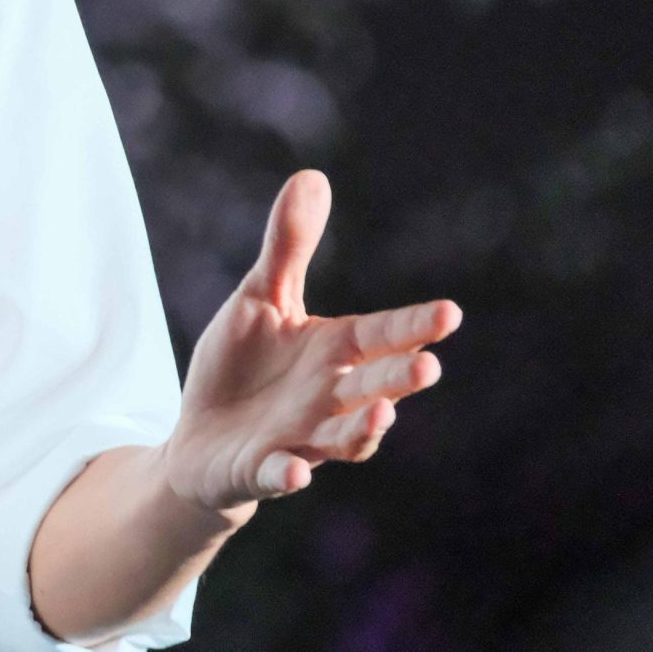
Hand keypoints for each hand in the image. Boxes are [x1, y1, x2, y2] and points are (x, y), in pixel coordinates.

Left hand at [159, 169, 461, 512]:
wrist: (202, 439)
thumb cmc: (243, 365)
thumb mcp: (261, 298)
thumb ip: (289, 247)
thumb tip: (313, 175)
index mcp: (334, 353)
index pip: (381, 336)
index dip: (413, 327)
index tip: (450, 312)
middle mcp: (329, 400)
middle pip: (372, 388)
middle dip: (399, 379)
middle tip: (427, 366)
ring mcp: (300, 440)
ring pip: (342, 440)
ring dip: (363, 430)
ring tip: (384, 411)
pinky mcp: (261, 471)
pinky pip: (278, 477)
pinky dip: (287, 476)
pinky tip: (295, 473)